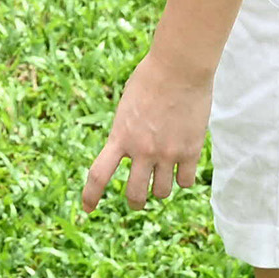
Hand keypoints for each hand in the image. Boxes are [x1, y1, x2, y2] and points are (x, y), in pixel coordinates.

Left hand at [78, 54, 213, 212]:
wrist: (179, 68)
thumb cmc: (150, 79)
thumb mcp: (127, 107)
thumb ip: (125, 133)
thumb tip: (128, 152)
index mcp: (120, 136)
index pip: (98, 174)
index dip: (91, 196)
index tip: (88, 209)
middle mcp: (141, 150)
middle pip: (134, 194)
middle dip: (135, 201)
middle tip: (137, 200)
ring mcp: (166, 153)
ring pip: (161, 192)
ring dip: (160, 189)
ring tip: (163, 177)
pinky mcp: (190, 151)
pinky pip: (185, 182)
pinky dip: (183, 179)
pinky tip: (183, 168)